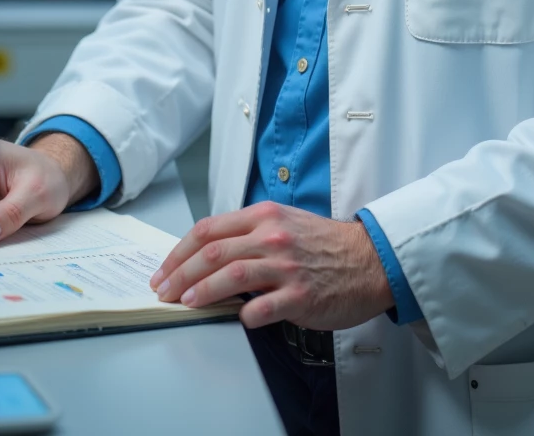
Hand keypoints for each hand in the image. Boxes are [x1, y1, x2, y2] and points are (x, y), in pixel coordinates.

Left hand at [149, 202, 393, 330]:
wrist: (369, 259)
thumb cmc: (325, 244)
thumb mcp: (284, 222)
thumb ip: (249, 234)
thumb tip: (208, 257)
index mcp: (264, 216)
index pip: (208, 229)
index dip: (179, 251)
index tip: (164, 269)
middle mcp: (272, 237)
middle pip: (212, 253)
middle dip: (180, 274)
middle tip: (164, 291)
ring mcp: (286, 266)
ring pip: (230, 277)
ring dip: (202, 291)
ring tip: (186, 302)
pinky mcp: (300, 296)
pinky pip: (260, 309)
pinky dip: (242, 315)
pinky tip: (237, 318)